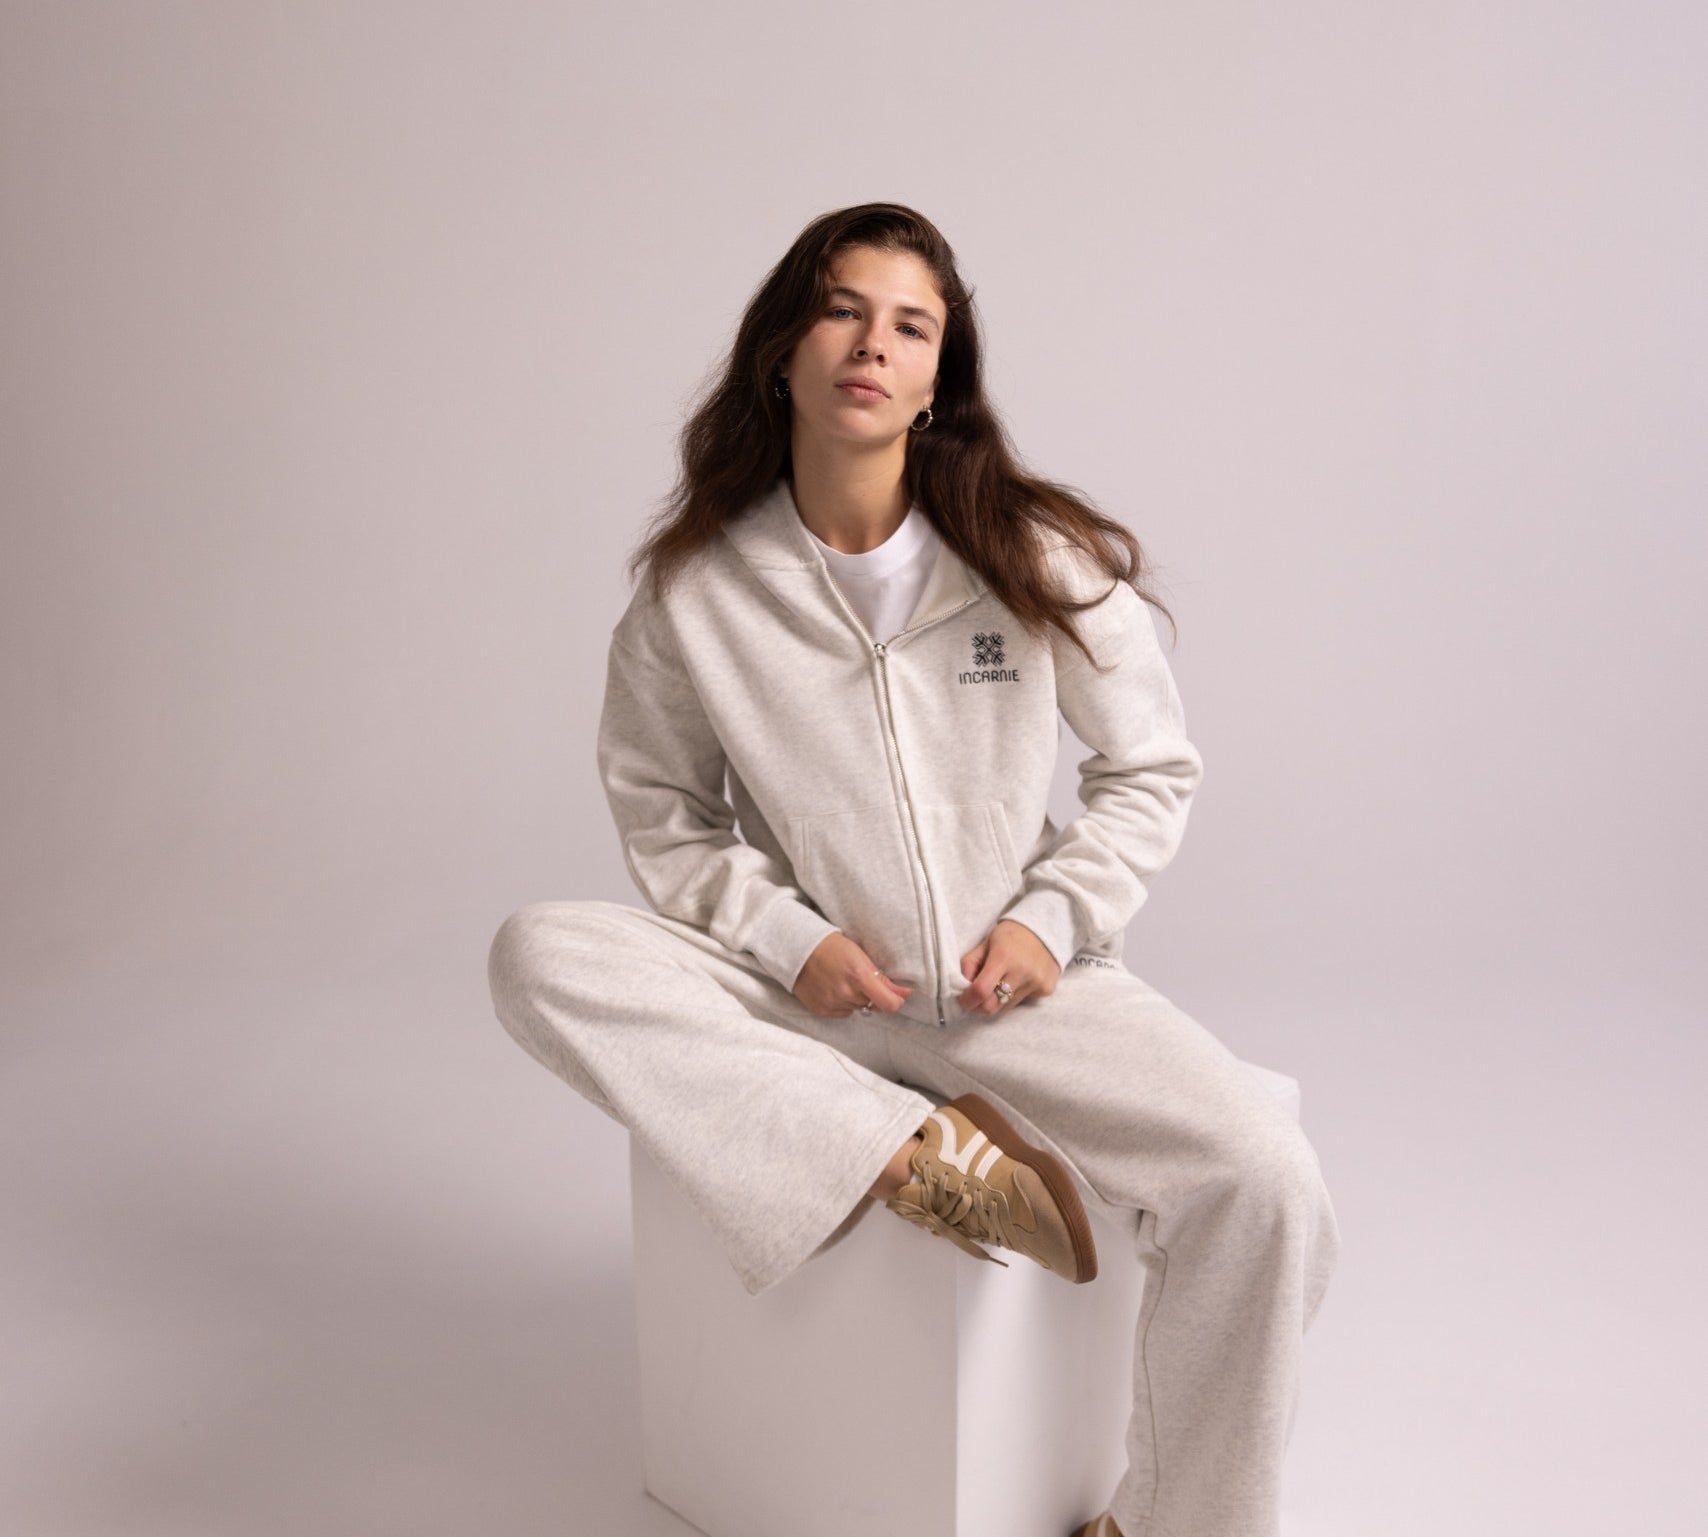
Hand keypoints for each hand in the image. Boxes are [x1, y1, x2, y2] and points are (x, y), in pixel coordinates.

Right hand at [793, 931, 913, 1017]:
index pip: (889, 1004)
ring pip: (857, 1008)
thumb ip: (883, 978)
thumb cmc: (832, 947)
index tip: (895, 996)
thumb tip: (905, 993)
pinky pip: (842, 1013)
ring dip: (855, 999)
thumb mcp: (861, 955)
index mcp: (859, 976)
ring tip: (842, 980)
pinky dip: (842, 1004)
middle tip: (859, 979)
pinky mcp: (820, 1010)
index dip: (896, 1001)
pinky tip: (832, 988)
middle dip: (872, 995)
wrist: (797, 949)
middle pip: (873, 1005)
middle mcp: (845, 992)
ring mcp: (832, 1003)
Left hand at [956, 919, 1060, 1016]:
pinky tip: (1019, 980)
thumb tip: (960, 987)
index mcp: (1003, 957)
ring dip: (997, 1001)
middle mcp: (1022, 972)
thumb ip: (970, 964)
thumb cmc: (1010, 935)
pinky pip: (1022, 1002)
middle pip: (993, 1006)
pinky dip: (1014, 996)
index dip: (967, 1000)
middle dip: (979, 1006)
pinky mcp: (1047, 989)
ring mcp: (1037, 982)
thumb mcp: (985, 943)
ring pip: (1007, 1007)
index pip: (981, 990)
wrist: (1045, 929)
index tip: (963, 1000)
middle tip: (976, 998)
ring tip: (999, 984)